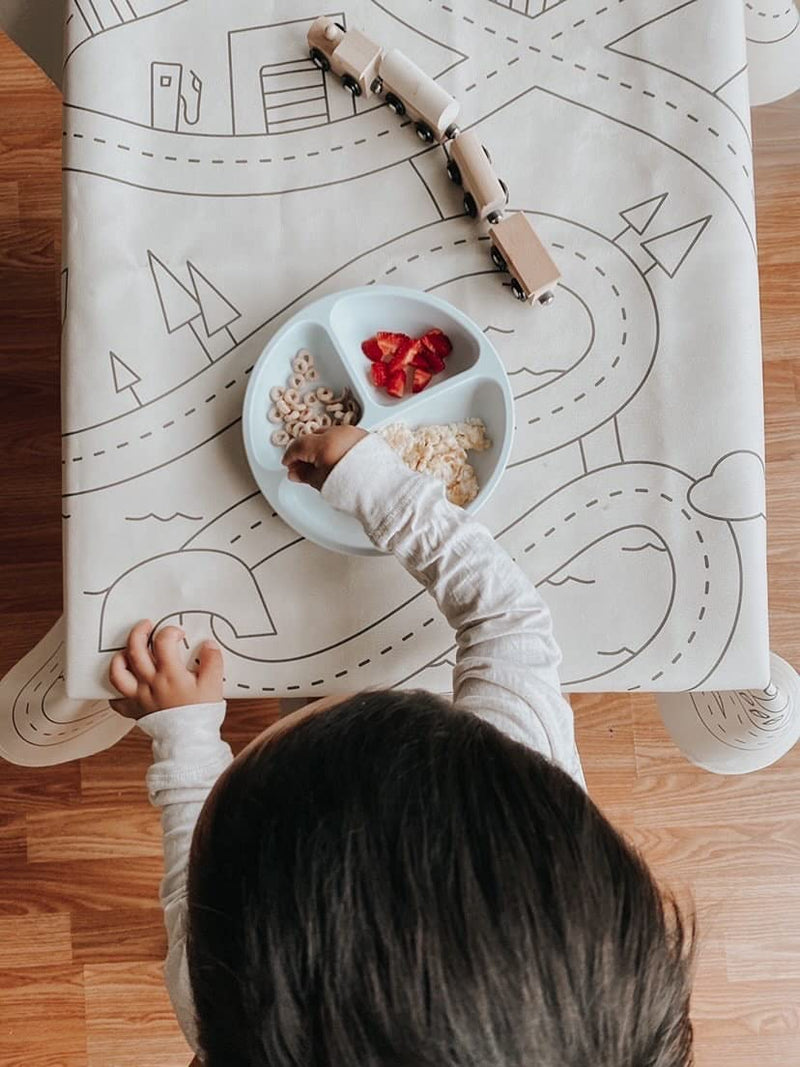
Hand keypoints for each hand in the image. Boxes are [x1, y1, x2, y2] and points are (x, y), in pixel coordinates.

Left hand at [109, 619, 223, 718]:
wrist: (190, 742)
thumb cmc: (200, 714)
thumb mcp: (213, 685)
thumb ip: (212, 661)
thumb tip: (208, 645)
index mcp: (169, 674)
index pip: (163, 642)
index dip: (170, 632)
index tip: (178, 634)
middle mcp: (150, 683)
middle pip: (135, 650)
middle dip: (139, 632)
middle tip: (146, 626)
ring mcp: (139, 697)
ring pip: (117, 672)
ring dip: (120, 657)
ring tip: (128, 652)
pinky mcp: (134, 710)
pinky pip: (116, 699)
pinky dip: (115, 690)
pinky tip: (125, 683)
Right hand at [282, 425, 366, 490]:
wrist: (384, 492)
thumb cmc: (355, 489)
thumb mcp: (322, 484)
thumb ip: (304, 475)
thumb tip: (295, 472)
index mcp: (324, 444)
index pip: (299, 445)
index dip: (290, 456)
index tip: (288, 464)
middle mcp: (339, 433)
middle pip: (313, 437)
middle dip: (305, 451)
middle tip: (302, 468)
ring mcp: (353, 433)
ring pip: (329, 435)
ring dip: (321, 447)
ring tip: (321, 465)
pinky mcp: (365, 437)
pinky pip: (344, 437)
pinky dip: (337, 446)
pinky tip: (337, 460)